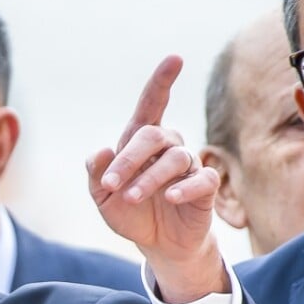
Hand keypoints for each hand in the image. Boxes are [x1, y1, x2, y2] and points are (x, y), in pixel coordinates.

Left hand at [87, 55, 227, 303]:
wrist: (158, 244)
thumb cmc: (131, 213)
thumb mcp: (103, 197)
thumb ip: (97, 174)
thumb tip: (101, 151)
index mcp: (141, 143)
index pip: (152, 105)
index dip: (162, 82)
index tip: (175, 59)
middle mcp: (167, 147)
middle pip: (154, 135)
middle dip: (129, 158)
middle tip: (111, 185)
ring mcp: (188, 166)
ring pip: (175, 157)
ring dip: (149, 178)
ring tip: (131, 198)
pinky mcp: (205, 187)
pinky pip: (202, 178)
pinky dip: (185, 186)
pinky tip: (171, 197)